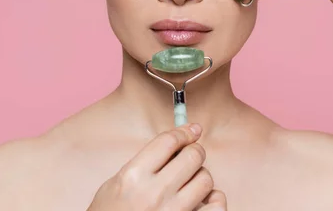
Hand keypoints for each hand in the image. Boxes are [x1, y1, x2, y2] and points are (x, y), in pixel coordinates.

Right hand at [87, 123, 225, 210]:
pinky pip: (216, 206)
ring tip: (190, 182)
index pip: (168, 141)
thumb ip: (145, 162)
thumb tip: (178, 142)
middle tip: (190, 155)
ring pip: (206, 179)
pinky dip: (214, 200)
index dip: (184, 131)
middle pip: (192, 156)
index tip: (193, 130)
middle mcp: (155, 193)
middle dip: (194, 151)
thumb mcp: (116, 182)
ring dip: (201, 176)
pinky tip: (203, 200)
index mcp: (134, 176)